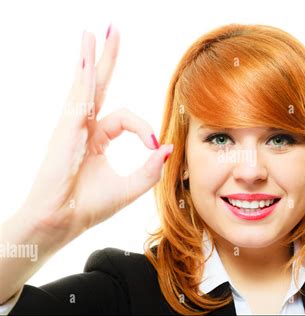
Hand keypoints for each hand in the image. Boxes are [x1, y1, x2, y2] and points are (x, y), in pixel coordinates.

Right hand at [20, 25, 172, 246]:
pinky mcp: (65, 130)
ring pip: (85, 85)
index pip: (124, 119)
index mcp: (97, 137)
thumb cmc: (88, 206)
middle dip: (106, 58)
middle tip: (112, 30)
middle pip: (96, 85)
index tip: (153, 144)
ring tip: (96, 32)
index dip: (143, 127)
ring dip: (91, 57)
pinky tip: (87, 57)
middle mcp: (82, 127)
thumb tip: (168, 147)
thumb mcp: (129, 187)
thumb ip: (150, 169)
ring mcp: (71, 126)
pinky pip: (78, 98)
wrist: (61, 222)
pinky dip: (83, 77)